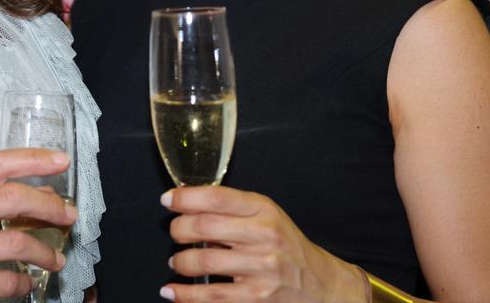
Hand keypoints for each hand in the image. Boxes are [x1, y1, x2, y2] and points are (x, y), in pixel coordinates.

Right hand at [0, 148, 77, 302]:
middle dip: (48, 206)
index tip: (60, 161)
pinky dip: (25, 281)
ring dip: (45, 252)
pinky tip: (28, 280)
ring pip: (16, 244)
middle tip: (68, 215)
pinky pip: (7, 280)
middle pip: (11, 198)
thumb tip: (46, 197)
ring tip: (55, 259)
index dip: (33, 159)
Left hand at [161, 186, 366, 301]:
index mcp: (264, 210)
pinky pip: (212, 296)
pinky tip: (172, 291)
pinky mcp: (257, 298)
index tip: (167, 199)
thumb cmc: (287, 247)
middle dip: (178, 229)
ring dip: (181, 261)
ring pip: (204, 260)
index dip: (185, 197)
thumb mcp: (268, 216)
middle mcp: (263, 236)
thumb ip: (234, 209)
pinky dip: (185, 295)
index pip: (217, 197)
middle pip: (205, 226)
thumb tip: (188, 206)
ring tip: (177, 262)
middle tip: (174, 233)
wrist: (322, 285)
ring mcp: (261, 269)